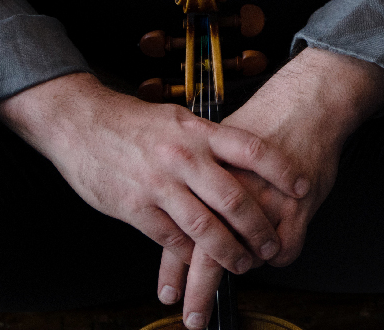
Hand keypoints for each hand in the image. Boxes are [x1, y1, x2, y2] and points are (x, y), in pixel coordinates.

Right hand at [0, 72, 310, 297]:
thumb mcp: (176, 120)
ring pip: (207, 228)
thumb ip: (206, 140)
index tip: (301, 186)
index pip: (250, 148)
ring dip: (230, 253)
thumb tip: (240, 158)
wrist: (81, 124)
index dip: (281, 170)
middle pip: (234, 198)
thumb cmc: (132, 123)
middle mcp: (182, 156)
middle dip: (259, 227)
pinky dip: (191, 255)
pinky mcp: (137, 209)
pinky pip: (174, 241)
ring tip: (244, 263)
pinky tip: (200, 261)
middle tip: (272, 243)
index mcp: (196, 130)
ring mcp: (160, 184)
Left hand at [159, 47, 383, 327]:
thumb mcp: (218, 144)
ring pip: (249, 254)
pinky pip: (285, 249)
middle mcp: (230, 184)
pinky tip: (277, 246)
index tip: (169, 295)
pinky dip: (281, 253)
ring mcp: (265, 196)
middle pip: (209, 248)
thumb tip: (172, 211)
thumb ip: (196, 177)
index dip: (174, 266)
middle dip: (200, 289)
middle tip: (193, 318)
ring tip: (243, 268)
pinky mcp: (296, 204)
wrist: (304, 101)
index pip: (182, 226)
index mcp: (203, 167)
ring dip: (245, 265)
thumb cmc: (262, 121)